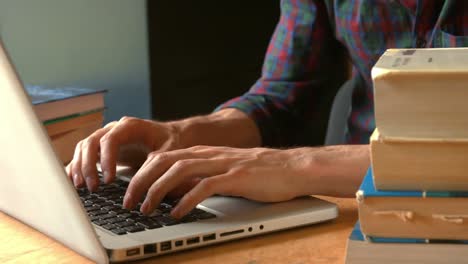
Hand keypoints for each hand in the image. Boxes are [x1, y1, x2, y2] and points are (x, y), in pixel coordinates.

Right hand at [67, 116, 181, 190]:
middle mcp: (114, 128)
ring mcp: (106, 136)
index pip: (110, 140)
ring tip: (82, 187)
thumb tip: (143, 181)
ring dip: (80, 167)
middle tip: (92, 187)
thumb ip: (156, 162)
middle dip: (89, 166)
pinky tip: (75, 182)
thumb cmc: (170, 141)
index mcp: (129, 126)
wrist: (171, 136)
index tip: (109, 180)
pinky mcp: (103, 148)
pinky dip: (78, 166)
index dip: (106, 159)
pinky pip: (84, 154)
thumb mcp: (168, 151)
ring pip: (84, 148)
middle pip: (91, 142)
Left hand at [123, 146, 315, 218]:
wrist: (292, 167)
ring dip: (157, 190)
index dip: (142, 173)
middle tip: (128, 201)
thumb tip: (178, 192)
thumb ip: (203, 176)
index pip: (164, 157)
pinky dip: (186, 200)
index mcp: (205, 152)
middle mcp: (210, 154)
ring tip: (146, 208)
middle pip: (165, 161)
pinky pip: (205, 186)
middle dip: (141, 181)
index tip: (129, 191)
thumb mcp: (225, 170)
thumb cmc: (260, 172)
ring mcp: (223, 164)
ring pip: (179, 170)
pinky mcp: (236, 177)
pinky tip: (176, 213)